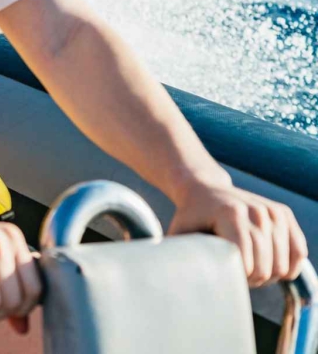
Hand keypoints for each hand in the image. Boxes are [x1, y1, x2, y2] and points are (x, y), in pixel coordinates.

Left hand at [168, 180, 308, 286]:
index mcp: (231, 215)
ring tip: (247, 267)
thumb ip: (177, 255)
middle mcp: (257, 211)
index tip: (222, 273)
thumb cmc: (190, 215)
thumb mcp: (179, 232)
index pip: (247, 264)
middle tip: (234, 274)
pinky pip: (299, 253)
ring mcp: (273, 211)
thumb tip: (167, 278)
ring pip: (283, 266)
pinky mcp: (284, 213)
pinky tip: (269, 264)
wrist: (204, 187)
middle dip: (251, 280)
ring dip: (267, 275)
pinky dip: (287, 266)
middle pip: (266, 268)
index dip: (236, 278)